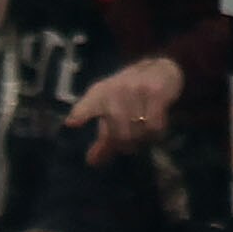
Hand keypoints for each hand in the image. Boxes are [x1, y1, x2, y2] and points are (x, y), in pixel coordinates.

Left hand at [65, 57, 183, 166]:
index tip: (72, 123)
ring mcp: (136, 89)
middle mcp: (117, 89)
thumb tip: (92, 162)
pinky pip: (153, 126)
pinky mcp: (156, 92)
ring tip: (146, 133)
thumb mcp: (114, 111)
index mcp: (101, 93)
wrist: (160, 69)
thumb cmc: (132, 94)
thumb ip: (104, 138)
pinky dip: (157, 133)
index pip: (90, 104)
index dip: (81, 113)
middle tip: (134, 142)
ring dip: (143, 139)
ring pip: (137, 132)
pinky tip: (157, 128)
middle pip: (119, 134)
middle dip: (127, 145)